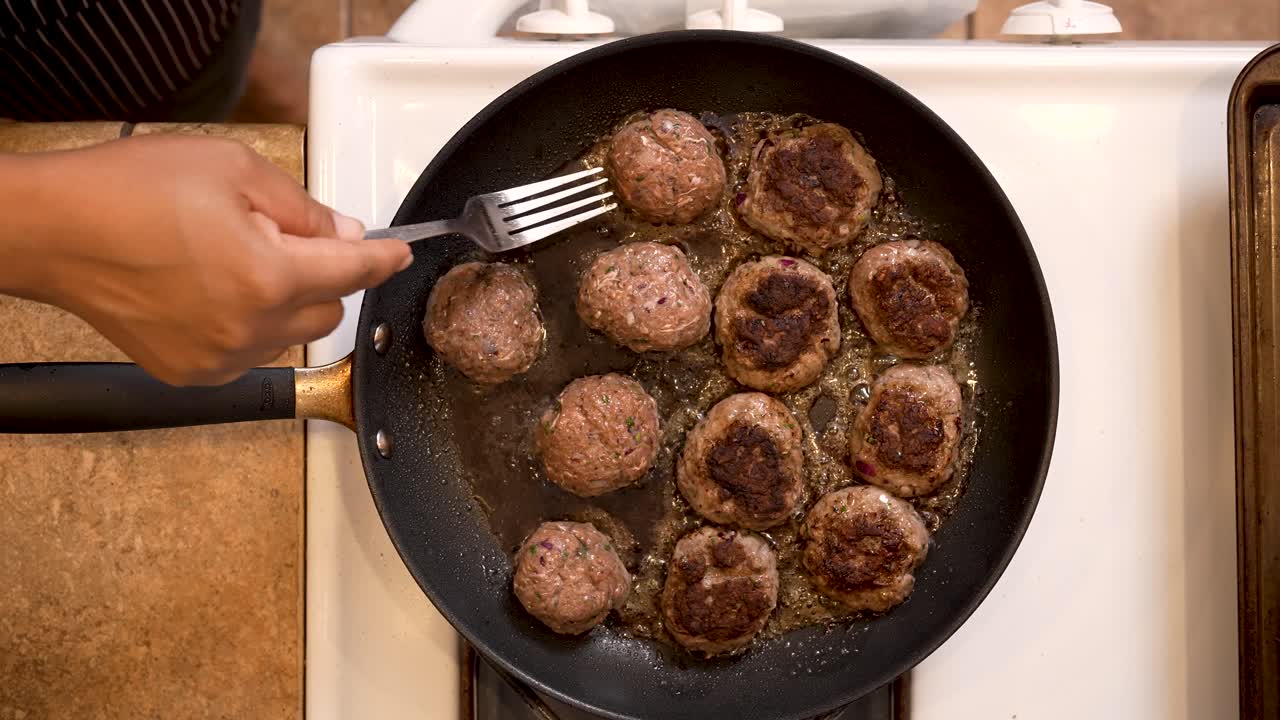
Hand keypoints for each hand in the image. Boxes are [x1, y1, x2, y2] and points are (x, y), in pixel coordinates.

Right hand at [2, 134, 410, 385]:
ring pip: (291, 335)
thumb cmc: (128, 191)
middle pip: (328, 311)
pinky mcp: (191, 372)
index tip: (398, 253)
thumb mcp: (233, 169)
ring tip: (232, 261)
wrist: (52, 230)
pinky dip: (249, 326)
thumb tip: (346, 235)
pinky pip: (250, 354)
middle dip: (321, 275)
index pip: (353, 271)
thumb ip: (303, 209)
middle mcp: (248, 328)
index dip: (383, 258)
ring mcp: (218, 358)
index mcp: (267, 276)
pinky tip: (212, 291)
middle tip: (277, 236)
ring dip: (285, 303)